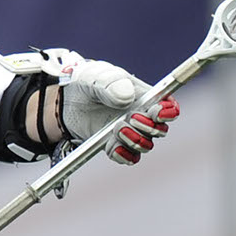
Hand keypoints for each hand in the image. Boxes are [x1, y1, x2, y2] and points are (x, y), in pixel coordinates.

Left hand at [44, 50, 179, 164]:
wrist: (67, 101)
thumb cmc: (88, 82)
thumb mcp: (95, 77)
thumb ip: (110, 84)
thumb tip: (126, 98)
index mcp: (145, 97)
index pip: (169, 107)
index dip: (168, 112)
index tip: (156, 112)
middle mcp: (142, 116)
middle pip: (160, 130)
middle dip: (149, 128)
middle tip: (130, 118)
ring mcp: (130, 133)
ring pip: (145, 146)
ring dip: (134, 141)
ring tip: (117, 129)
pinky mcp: (115, 145)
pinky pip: (128, 158)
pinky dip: (122, 155)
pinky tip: (112, 146)